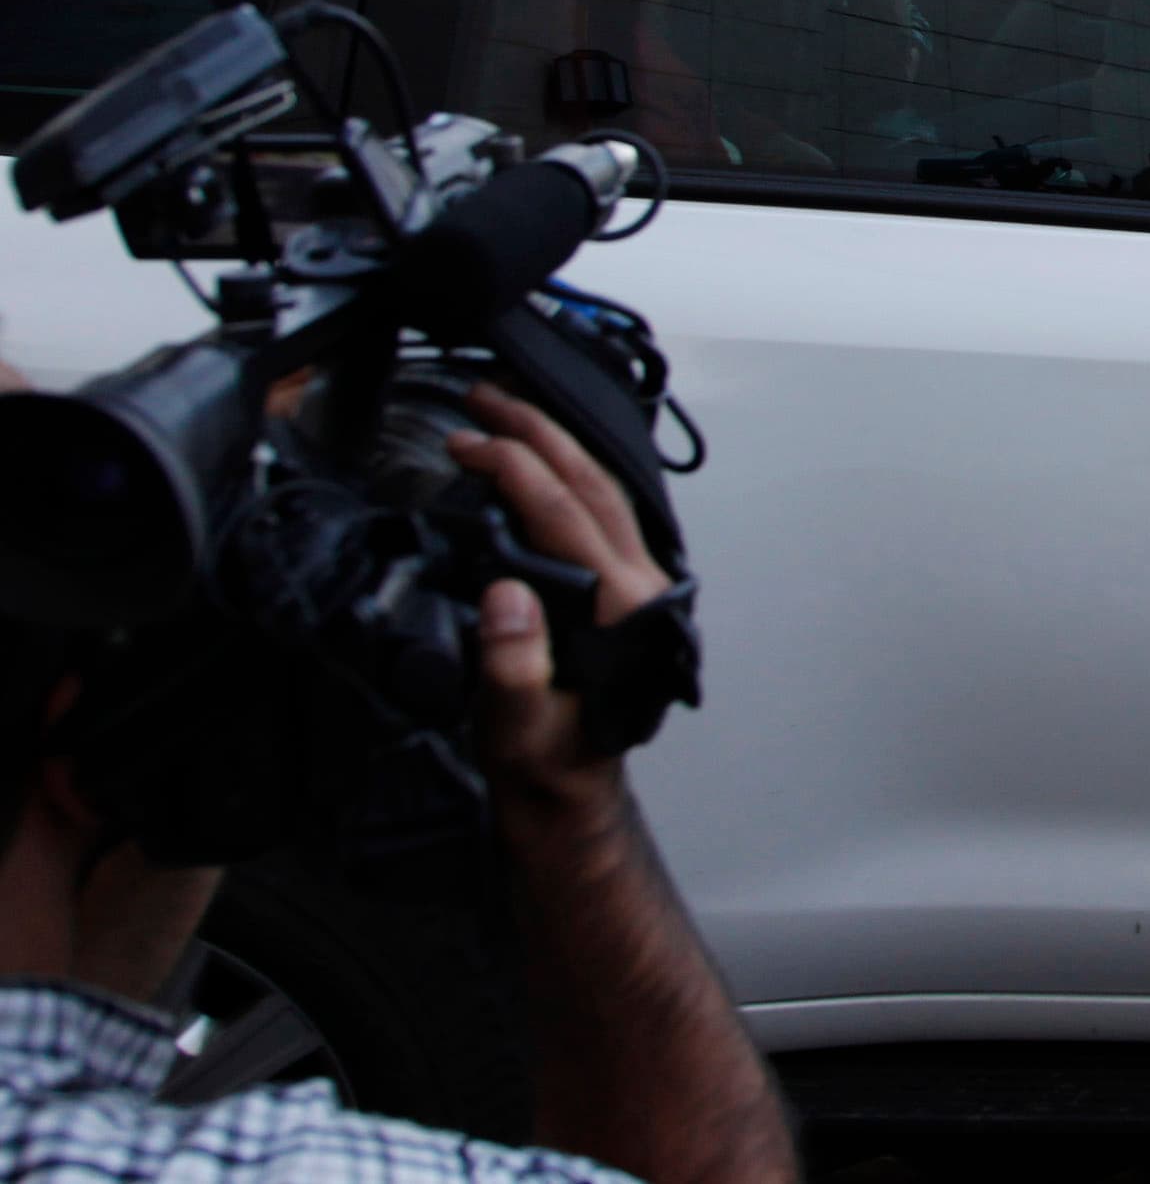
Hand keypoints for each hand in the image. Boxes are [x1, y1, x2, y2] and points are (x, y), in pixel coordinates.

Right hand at [452, 384, 674, 824]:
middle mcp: (641, 585)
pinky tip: (541, 460)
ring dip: (555, 443)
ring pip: (603, 488)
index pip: (565, 511)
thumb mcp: (518, 730)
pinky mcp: (626, 588)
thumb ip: (512, 668)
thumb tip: (507, 596)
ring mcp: (639, 583)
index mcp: (621, 608)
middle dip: (538, 431)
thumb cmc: (548, 763)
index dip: (515, 467)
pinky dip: (570, 472)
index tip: (468, 442)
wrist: (574, 793)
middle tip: (485, 397)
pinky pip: (604, 509)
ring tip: (505, 411)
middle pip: (593, 482)